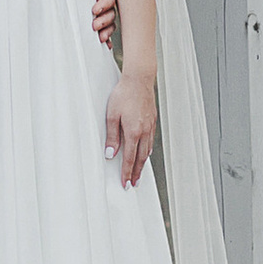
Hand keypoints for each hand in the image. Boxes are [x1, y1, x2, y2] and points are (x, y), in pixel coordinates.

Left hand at [83, 0, 118, 50]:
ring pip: (108, 23)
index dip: (105, 4)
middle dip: (105, 21)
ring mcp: (98, 10)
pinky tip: (104, 46)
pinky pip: (101, 30)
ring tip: (99, 38)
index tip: (94, 10)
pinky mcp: (91, 18)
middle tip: (95, 26)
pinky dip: (105, 38)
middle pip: (110, 13)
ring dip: (106, 31)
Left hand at [104, 71, 156, 188]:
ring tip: (139, 173)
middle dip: (136, 173)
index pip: (129, 158)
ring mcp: (150, 126)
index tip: (125, 183)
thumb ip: (112, 136)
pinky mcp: (152, 121)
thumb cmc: (124, 94)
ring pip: (147, 150)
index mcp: (133, 132)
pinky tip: (145, 153)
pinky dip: (147, 151)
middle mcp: (144, 132)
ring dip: (142, 164)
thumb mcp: (111, 115)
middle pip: (140, 158)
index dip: (126, 172)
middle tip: (134, 184)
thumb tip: (110, 154)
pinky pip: (151, 141)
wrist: (139, 79)